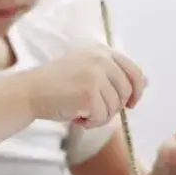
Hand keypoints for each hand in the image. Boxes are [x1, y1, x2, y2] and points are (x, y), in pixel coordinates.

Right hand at [21, 46, 145, 125]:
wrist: (30, 92)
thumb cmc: (59, 85)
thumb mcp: (89, 71)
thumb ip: (115, 75)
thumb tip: (145, 83)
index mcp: (103, 52)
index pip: (135, 72)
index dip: (137, 91)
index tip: (131, 104)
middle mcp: (101, 60)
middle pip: (127, 92)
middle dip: (114, 107)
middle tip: (94, 110)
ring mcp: (95, 75)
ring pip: (115, 107)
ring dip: (99, 116)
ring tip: (80, 111)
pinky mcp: (89, 93)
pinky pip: (102, 117)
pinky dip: (90, 123)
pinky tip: (75, 116)